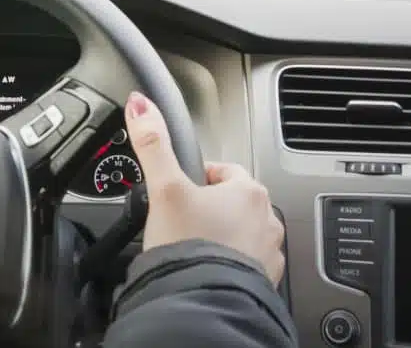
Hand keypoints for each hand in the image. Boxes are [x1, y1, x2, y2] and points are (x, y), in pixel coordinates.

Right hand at [124, 91, 285, 284]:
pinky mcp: (265, 280)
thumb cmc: (189, 248)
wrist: (202, 304)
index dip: (196, 179)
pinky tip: (208, 270)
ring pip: (242, 234)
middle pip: (232, 203)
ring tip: (194, 249)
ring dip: (221, 238)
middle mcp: (267, 218)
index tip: (179, 194)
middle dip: (208, 210)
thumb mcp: (164, 188)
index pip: (222, 171)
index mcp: (249, 190)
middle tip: (181, 225)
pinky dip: (230, 265)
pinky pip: (247, 264)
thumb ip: (153, 144)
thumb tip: (141, 105)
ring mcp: (269, 251)